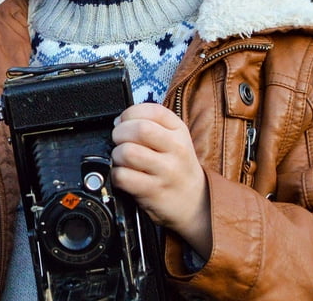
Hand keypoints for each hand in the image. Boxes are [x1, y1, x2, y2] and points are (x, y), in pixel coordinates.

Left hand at [111, 102, 211, 258]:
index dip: (130, 113)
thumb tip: (119, 122)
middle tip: (119, 140)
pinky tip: (123, 175)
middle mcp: (176, 148)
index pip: (151, 110)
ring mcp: (166, 171)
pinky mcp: (154, 191)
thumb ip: (151, 124)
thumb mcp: (174, 138)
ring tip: (121, 159)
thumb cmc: (177, 165)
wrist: (195, 202)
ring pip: (128, 152)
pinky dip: (116, 175)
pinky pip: (124, 177)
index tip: (124, 122)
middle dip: (120, 132)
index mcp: (178, 130)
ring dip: (116, 154)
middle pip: (139, 129)